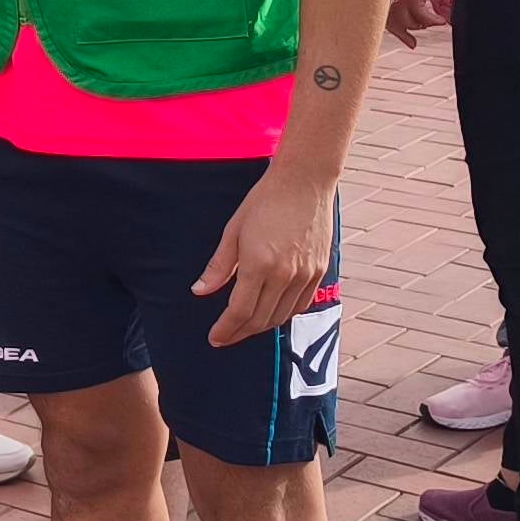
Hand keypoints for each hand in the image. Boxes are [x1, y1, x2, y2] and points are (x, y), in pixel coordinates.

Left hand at [194, 162, 335, 347]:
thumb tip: (200, 291)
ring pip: (282, 316)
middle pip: (260, 319)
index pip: (240, 311)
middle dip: (240, 332)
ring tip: (244, 327)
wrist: (304, 182)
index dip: (226, 329)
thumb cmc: (265, 200)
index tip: (215, 338)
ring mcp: (305, 274)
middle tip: (225, 337)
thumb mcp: (234, 230)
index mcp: (259, 264)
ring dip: (262, 326)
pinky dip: (285, 314)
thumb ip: (219, 266)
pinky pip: (301, 305)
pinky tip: (272, 313)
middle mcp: (284, 274)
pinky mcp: (319, 271)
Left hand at [386, 0, 453, 44]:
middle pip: (391, 21)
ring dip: (423, 25)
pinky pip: (422, 17)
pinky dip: (433, 21)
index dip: (392, 25)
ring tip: (435, 22)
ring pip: (408, 21)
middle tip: (411, 43)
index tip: (402, 33)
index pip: (383, 10)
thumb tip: (431, 3)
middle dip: (402, 34)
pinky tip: (441, 21)